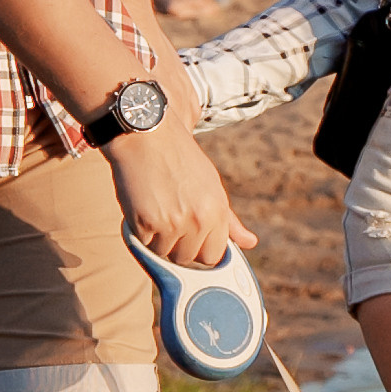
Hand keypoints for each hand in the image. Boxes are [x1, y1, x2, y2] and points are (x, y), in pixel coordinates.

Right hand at [107, 115, 252, 268]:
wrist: (147, 133)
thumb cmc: (179, 158)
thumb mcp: (211, 185)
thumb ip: (230, 220)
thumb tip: (251, 242)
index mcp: (217, 212)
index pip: (213, 256)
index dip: (199, 247)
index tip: (189, 235)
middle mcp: (198, 220)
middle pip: (187, 258)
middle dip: (176, 244)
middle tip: (168, 215)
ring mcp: (171, 223)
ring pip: (163, 253)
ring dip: (156, 239)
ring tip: (156, 207)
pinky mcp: (145, 223)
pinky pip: (142, 244)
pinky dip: (139, 231)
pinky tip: (141, 205)